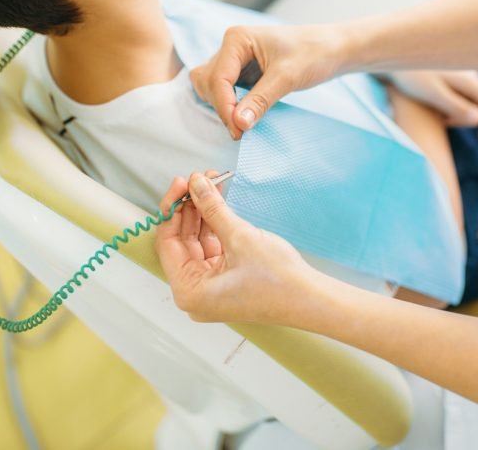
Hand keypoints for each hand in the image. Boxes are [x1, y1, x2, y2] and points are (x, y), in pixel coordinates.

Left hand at [156, 171, 318, 323]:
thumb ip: (212, 209)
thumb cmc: (277, 280)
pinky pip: (213, 248)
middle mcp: (195, 293)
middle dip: (190, 208)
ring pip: (198, 242)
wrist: (310, 299)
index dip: (172, 209)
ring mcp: (210, 288)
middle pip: (182, 241)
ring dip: (204, 213)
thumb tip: (195, 184)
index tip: (181, 183)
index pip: (167, 243)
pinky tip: (218, 201)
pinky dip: (215, 225)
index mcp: (189, 292)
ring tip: (210, 183)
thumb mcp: (240, 237)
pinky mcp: (226, 281)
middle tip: (197, 180)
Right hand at [190, 24, 344, 139]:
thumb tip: (238, 124)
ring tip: (243, 124)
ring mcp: (235, 60)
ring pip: (212, 88)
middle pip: (208, 82)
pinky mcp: (242, 73)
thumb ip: (260, 100)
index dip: (224, 106)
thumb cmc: (314, 54)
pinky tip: (246, 116)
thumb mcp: (287, 78)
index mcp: (237, 39)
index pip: (217, 78)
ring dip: (223, 107)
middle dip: (221, 107)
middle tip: (240, 130)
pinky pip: (225, 91)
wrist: (333, 50)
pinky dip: (231, 106)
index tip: (238, 130)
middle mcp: (231, 47)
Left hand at [385, 70, 477, 143]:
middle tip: (442, 123)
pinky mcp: (448, 72)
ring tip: (432, 111)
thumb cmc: (409, 75)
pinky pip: (457, 92)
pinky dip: (448, 102)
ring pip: (468, 98)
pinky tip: (429, 102)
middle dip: (466, 118)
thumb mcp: (433, 94)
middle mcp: (469, 73)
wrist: (391, 53)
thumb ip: (456, 106)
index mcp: (469, 78)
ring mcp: (459, 72)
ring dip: (456, 111)